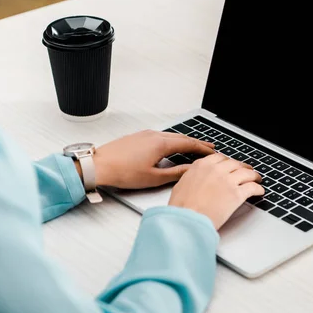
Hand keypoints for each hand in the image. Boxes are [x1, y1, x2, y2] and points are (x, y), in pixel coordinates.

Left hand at [88, 130, 214, 189]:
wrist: (99, 166)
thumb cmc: (122, 172)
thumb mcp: (153, 178)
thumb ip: (175, 173)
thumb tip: (191, 171)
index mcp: (161, 144)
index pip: (189, 144)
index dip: (203, 149)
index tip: (213, 153)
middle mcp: (154, 135)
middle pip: (181, 137)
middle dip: (197, 142)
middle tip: (209, 147)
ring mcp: (145, 134)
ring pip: (171, 136)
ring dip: (184, 141)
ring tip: (193, 146)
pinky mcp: (137, 137)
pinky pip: (161, 136)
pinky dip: (172, 140)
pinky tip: (171, 146)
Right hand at [169, 153, 263, 229]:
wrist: (187, 220)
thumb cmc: (181, 207)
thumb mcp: (181, 185)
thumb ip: (191, 177)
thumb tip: (194, 179)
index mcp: (202, 166)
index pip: (220, 158)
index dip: (228, 162)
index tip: (231, 165)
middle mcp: (216, 170)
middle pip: (235, 164)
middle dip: (242, 167)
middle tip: (246, 171)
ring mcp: (227, 181)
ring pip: (246, 173)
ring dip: (253, 176)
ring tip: (257, 179)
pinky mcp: (236, 194)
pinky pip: (252, 187)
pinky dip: (258, 189)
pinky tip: (259, 191)